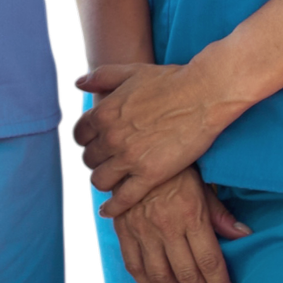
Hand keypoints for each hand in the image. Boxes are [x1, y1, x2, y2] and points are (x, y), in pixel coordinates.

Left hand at [74, 62, 239, 218]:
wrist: (202, 96)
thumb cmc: (169, 81)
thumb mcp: (130, 71)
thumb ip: (101, 77)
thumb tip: (79, 83)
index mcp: (104, 112)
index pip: (80, 135)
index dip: (88, 139)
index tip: (97, 142)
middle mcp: (111, 137)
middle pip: (89, 158)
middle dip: (97, 159)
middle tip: (109, 160)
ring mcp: (129, 158)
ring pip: (100, 180)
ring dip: (104, 180)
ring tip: (113, 179)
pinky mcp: (149, 175)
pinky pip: (123, 199)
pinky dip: (114, 208)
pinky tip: (109, 211)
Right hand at [109, 166, 250, 282]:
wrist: (136, 150)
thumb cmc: (175, 169)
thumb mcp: (203, 186)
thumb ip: (221, 215)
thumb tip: (244, 236)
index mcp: (190, 215)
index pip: (209, 263)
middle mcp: (166, 226)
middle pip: (188, 276)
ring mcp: (142, 230)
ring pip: (161, 277)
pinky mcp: (124, 229)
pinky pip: (134, 265)